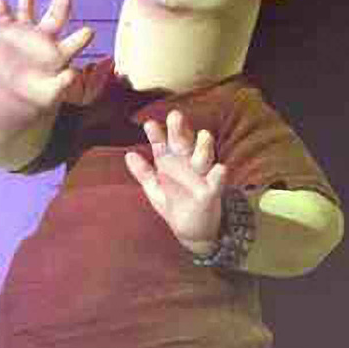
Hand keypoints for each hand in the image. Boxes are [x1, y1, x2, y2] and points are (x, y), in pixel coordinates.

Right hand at [0, 0, 94, 108]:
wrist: (13, 88)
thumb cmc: (40, 92)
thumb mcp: (53, 94)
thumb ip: (64, 85)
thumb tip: (72, 75)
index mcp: (63, 52)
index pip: (75, 42)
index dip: (81, 38)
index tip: (89, 32)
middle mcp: (47, 37)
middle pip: (56, 18)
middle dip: (60, 7)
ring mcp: (27, 32)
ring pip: (28, 13)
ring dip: (27, 3)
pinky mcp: (7, 32)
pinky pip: (5, 17)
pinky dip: (2, 8)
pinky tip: (0, 1)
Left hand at [123, 111, 229, 255]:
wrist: (193, 231)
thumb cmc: (175, 205)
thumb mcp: (155, 189)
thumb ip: (144, 173)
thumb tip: (129, 154)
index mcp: (173, 163)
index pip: (164, 145)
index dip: (157, 135)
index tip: (149, 124)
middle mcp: (188, 165)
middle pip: (184, 144)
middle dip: (180, 130)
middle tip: (175, 116)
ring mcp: (201, 177)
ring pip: (204, 157)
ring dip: (203, 147)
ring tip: (204, 134)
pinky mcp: (211, 193)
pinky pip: (217, 181)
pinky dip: (219, 175)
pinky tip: (220, 168)